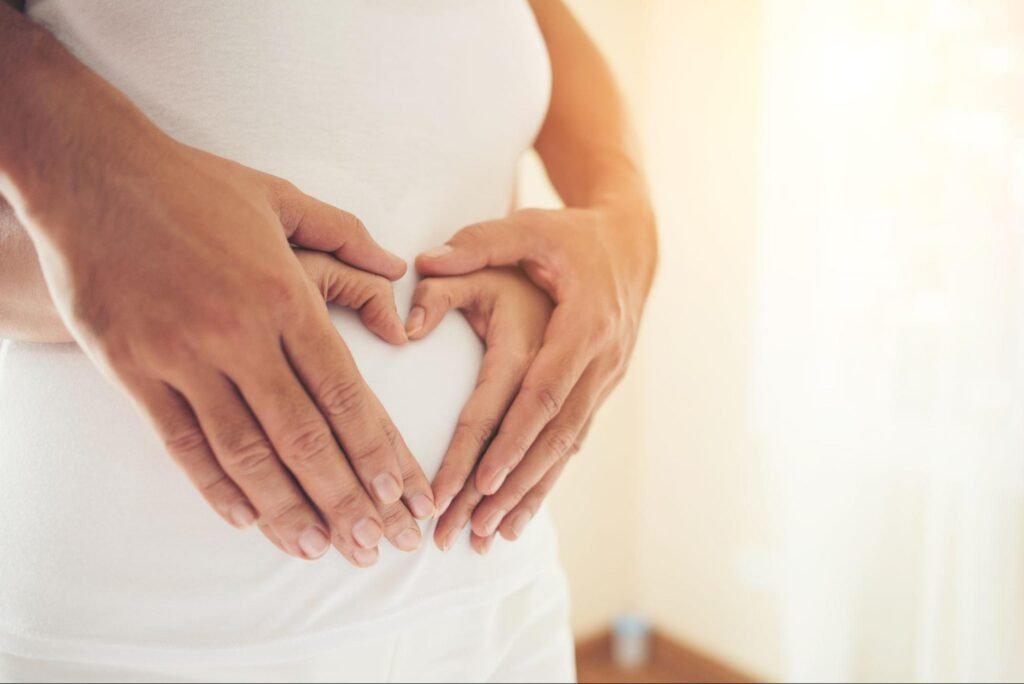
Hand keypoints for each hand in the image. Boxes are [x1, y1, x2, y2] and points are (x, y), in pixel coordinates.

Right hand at [22, 135, 434, 567]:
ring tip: (320, 550)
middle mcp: (239, 334)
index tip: (403, 494)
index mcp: (285, 294)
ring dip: (287, 509)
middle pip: (304, 435)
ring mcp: (182, 356)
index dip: (377, 449)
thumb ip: (345, 235)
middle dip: (347, 498)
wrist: (91, 173)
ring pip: (246, 452)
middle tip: (377, 546)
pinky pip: (181, 443)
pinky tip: (246, 519)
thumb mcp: (280, 196)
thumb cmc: (193, 184)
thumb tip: (397, 267)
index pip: (344, 390)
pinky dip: (215, 487)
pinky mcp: (132, 369)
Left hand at [415, 203, 655, 546]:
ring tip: (492, 536)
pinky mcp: (600, 390)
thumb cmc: (572, 236)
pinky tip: (521, 513)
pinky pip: (572, 443)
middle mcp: (600, 361)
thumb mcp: (529, 227)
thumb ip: (478, 243)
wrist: (631, 244)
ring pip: (566, 448)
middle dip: (513, 486)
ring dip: (530, 494)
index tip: (479, 481)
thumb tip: (423, 263)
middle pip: (554, 436)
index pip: (544, 394)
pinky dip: (547, 478)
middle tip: (472, 529)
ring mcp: (605, 380)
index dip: (514, 440)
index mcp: (582, 325)